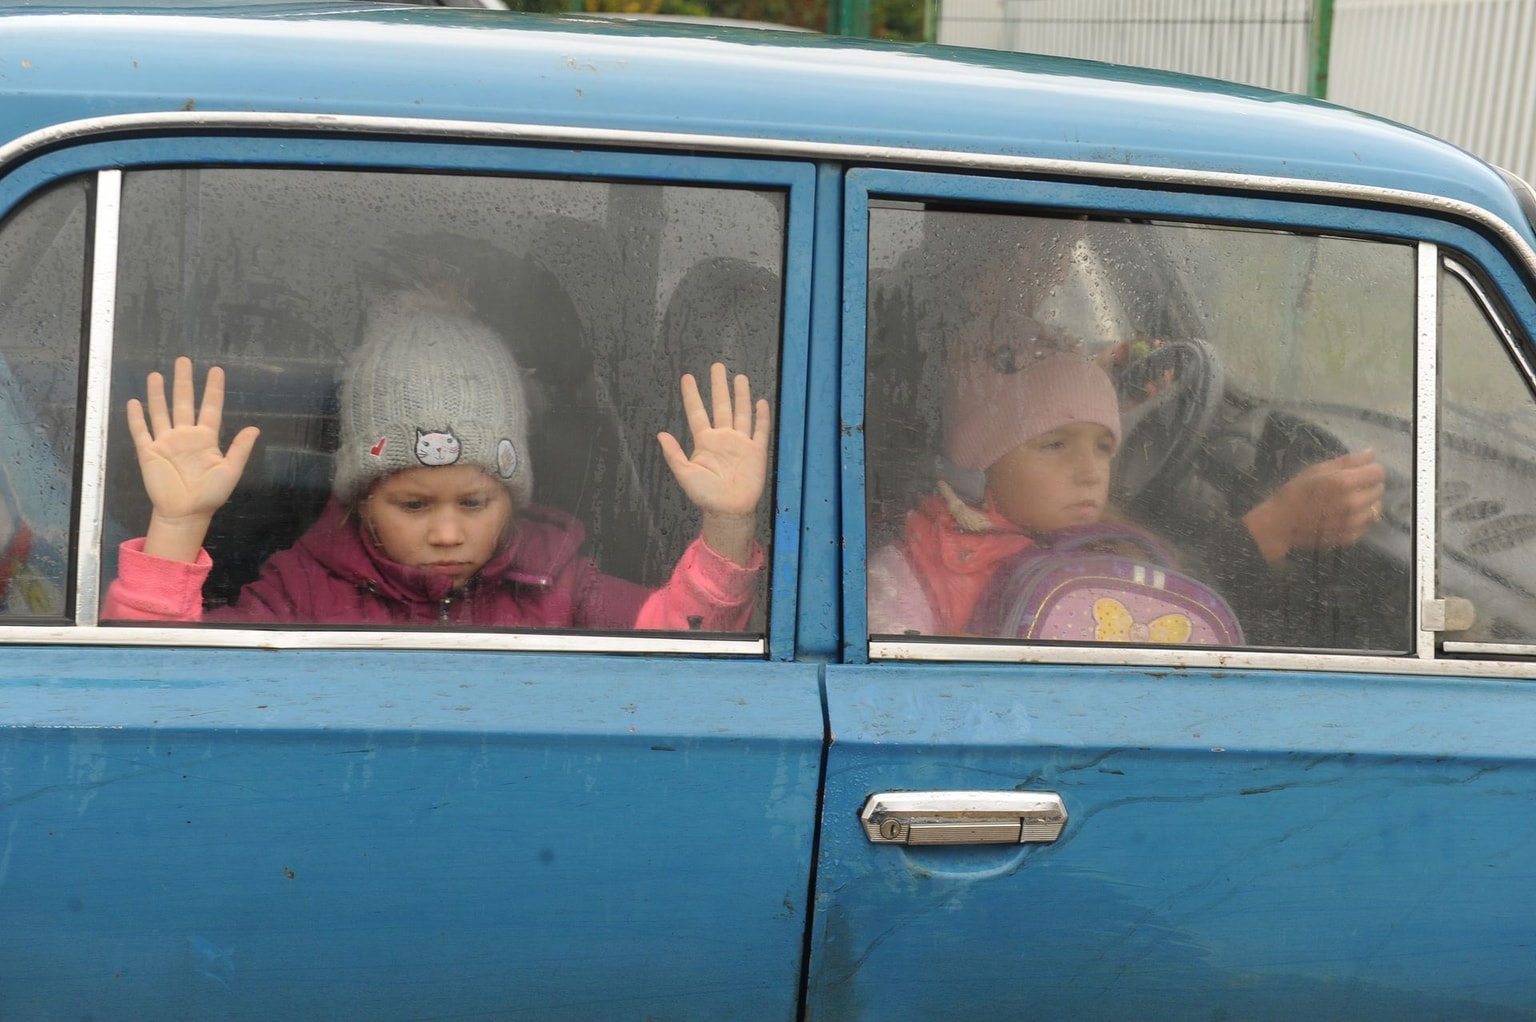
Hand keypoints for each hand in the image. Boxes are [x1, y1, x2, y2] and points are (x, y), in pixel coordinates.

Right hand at [127, 357, 259, 561]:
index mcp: (206, 439)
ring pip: (161, 412)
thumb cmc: (210, 494)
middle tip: (183, 360)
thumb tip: (254, 428)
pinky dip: (137, 417)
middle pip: (184, 402)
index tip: (216, 370)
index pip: (210, 408)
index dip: (213, 389)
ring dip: (158, 394)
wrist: (185, 513)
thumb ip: (240, 449)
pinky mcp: (148, 452)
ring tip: (156, 374)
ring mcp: (166, 442)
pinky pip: (141, 431)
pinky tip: (134, 401)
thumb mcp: (230, 471)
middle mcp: (185, 436)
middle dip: (183, 382)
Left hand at [657, 363, 771, 565]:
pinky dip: (761, 416)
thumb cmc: (705, 494)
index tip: (687, 377)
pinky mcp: (756, 451)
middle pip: (721, 406)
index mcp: (705, 441)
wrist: (728, 510)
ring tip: (739, 377)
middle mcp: (723, 437)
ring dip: (740, 395)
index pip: (697, 412)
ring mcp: (741, 443)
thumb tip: (660, 434)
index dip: (691, 395)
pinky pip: (760, 430)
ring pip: (741, 413)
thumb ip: (674, 454)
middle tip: (717, 366)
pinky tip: (760, 402)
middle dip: (718, 386)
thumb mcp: (685, 474)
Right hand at [1242, 449, 1386, 563]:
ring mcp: (1353, 522)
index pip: (1379, 472)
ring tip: (1348, 503)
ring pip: (1376, 508)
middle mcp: (1353, 502)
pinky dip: (1360, 519)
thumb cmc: (1296, 491)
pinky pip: (1367, 524)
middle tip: (1350, 488)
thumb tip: (1372, 453)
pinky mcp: (1350, 536)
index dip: (1370, 470)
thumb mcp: (1317, 469)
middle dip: (1368, 486)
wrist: (1281, 523)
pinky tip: (1344, 516)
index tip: (1360, 473)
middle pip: (1379, 489)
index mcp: (1345, 482)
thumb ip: (1348, 461)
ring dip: (1366, 503)